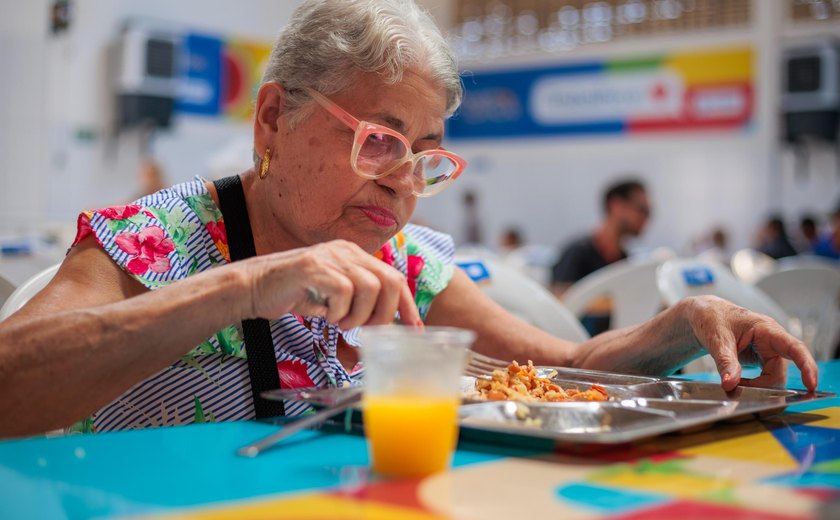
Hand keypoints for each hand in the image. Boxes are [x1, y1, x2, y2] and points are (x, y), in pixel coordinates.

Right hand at [242, 240, 420, 329]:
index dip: (407, 305)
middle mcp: (346, 251)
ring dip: (359, 315)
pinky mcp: (314, 268)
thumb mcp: (331, 296)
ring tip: (340, 322)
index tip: (414, 328)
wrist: (251, 287)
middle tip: (366, 329)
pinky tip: (325, 315)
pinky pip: (344, 292)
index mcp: (354, 255)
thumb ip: (356, 302)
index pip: (394, 277)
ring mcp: (330, 257)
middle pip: (389, 281)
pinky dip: (339, 311)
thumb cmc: (291, 294)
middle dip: (384, 313)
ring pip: (371, 287)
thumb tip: (383, 325)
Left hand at [684, 295, 817, 391]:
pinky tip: (739, 383)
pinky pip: (764, 377)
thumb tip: (730, 383)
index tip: (811, 384)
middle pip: (780, 370)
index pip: (793, 348)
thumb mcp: (717, 339)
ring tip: (736, 384)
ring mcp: (767, 350)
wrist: (704, 315)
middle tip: (742, 390)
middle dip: (765, 385)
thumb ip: (725, 362)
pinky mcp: (760, 359)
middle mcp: (771, 341)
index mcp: (766, 329)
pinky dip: (754, 385)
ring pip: (773, 376)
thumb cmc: (713, 318)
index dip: (806, 366)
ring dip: (758, 386)